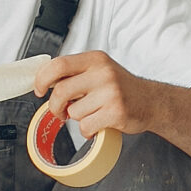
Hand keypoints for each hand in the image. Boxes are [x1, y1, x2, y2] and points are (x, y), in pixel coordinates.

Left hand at [32, 51, 156, 136]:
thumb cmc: (122, 88)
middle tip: (59, 111)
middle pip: (61, 90)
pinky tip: (99, 123)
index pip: (59, 64)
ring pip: (73, 112)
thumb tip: (44, 81)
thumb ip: (75, 73)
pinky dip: (88, 130)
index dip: (42, 79)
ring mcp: (110, 93)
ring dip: (78, 118)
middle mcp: (103, 73)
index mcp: (96, 59)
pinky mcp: (115, 112)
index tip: (39, 89)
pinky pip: (86, 126)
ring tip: (93, 113)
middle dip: (55, 106)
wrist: (151, 102)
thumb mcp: (100, 70)